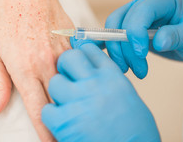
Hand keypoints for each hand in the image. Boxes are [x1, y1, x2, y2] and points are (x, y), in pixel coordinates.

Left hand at [0, 0, 73, 140]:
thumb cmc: (7, 20)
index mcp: (25, 69)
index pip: (39, 110)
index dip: (47, 132)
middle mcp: (48, 64)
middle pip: (60, 101)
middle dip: (63, 120)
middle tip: (66, 132)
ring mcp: (64, 53)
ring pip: (73, 84)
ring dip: (74, 99)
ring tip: (77, 111)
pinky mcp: (74, 44)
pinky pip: (79, 66)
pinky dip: (80, 77)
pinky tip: (82, 83)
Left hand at [42, 43, 159, 141]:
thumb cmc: (136, 132)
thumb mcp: (127, 96)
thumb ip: (108, 81)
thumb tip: (94, 76)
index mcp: (112, 76)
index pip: (89, 50)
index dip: (82, 55)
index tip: (79, 61)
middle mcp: (94, 84)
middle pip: (68, 58)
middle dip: (65, 66)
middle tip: (67, 77)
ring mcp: (78, 101)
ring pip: (55, 82)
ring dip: (58, 92)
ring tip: (67, 103)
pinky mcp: (64, 122)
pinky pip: (46, 110)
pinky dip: (52, 116)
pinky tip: (62, 120)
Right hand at [105, 0, 182, 78]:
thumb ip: (176, 35)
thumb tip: (159, 42)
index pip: (141, 11)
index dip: (135, 32)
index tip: (141, 54)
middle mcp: (147, 1)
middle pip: (122, 21)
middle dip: (126, 47)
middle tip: (139, 71)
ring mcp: (138, 12)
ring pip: (114, 29)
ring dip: (119, 51)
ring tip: (136, 71)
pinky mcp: (133, 26)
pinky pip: (116, 36)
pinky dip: (117, 50)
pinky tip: (124, 64)